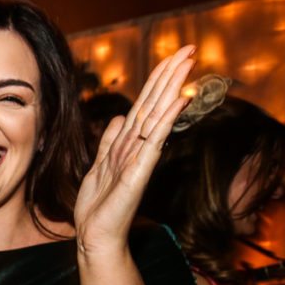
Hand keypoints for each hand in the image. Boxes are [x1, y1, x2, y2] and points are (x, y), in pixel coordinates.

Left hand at [74, 45, 195, 256]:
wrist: (95, 235)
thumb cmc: (99, 206)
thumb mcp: (99, 166)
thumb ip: (109, 141)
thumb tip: (118, 118)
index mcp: (128, 144)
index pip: (145, 105)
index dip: (157, 80)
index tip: (173, 57)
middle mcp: (138, 148)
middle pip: (155, 104)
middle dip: (170, 76)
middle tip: (189, 50)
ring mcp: (140, 159)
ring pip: (157, 117)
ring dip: (171, 89)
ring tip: (186, 65)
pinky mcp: (139, 174)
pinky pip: (153, 142)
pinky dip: (165, 121)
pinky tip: (176, 102)